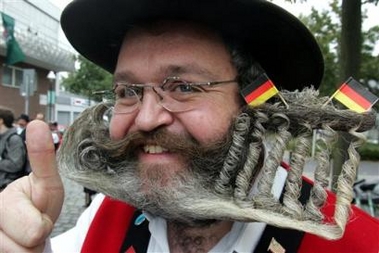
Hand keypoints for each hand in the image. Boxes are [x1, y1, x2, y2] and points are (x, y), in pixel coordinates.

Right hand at [0, 120, 63, 251]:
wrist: (23, 225)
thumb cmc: (37, 203)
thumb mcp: (46, 182)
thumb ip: (42, 159)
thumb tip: (37, 124)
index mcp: (3, 201)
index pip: (35, 230)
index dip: (40, 226)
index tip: (36, 221)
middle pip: (28, 245)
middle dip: (36, 237)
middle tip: (32, 226)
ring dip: (28, 249)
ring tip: (22, 235)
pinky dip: (23, 252)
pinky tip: (16, 243)